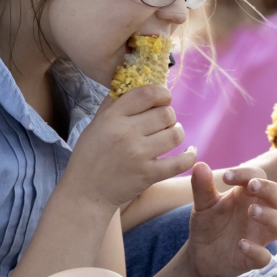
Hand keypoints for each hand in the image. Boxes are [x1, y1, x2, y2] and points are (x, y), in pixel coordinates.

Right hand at [64, 85, 195, 209]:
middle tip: (163, 123)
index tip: (163, 99)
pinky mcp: (149, 175)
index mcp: (112, 117)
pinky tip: (190, 151)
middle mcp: (126, 133)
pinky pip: (181, 161)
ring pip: (176, 134)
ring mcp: (138, 155)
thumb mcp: (95, 125)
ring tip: (170, 136)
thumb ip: (113, 104)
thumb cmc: (90, 157)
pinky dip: (190, 155)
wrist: (86, 193)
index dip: (162, 93)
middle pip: (166, 113)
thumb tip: (131, 83)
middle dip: (169, 115)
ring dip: (177, 133)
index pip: (147, 93)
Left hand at [185, 162, 276, 276]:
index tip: (227, 177)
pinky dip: (256, 250)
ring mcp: (259, 236)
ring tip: (252, 211)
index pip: (258, 176)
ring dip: (270, 216)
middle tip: (252, 187)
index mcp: (247, 196)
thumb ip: (202, 187)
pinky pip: (265, 256)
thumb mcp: (202, 204)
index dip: (246, 173)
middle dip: (270, 189)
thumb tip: (200, 165)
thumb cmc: (208, 224)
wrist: (200, 255)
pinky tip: (241, 244)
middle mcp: (259, 213)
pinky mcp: (253, 259)